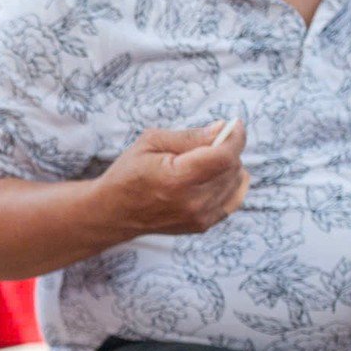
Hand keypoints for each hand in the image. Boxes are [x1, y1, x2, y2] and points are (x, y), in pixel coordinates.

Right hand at [98, 120, 248, 236]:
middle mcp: (191, 202)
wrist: (114, 212)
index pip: (224, 157)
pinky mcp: (202, 225)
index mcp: (176, 179)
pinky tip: (214, 177)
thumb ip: (190, 136)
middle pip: (232, 167)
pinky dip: (229, 184)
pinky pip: (234, 199)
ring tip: (203, 162)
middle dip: (226, 149)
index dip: (235, 137)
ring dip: (227, 166)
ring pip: (236, 182)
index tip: (233, 125)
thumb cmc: (129, 172)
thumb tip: (221, 129)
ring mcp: (199, 217)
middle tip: (207, 142)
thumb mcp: (151, 142)